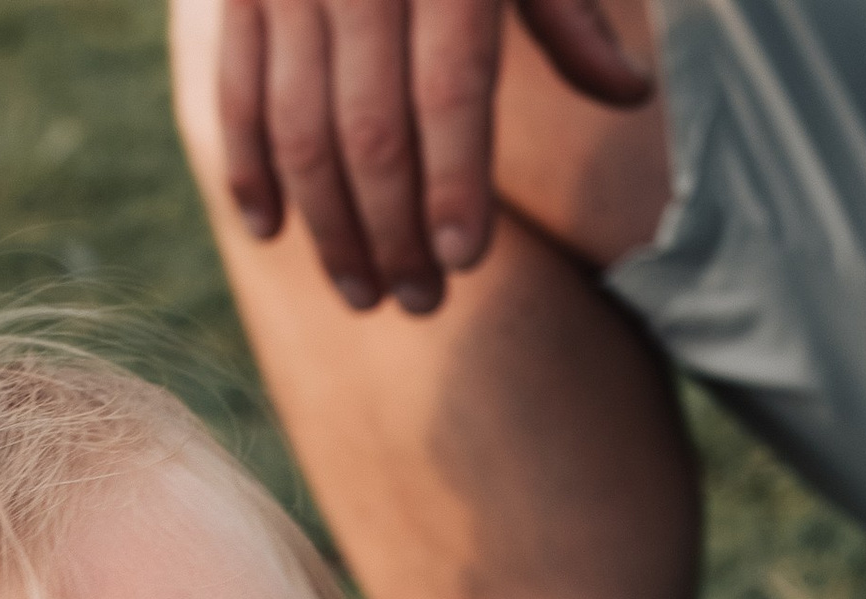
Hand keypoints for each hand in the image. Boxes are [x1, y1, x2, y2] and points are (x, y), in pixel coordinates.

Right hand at [218, 0, 651, 311]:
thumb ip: (566, 14)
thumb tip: (629, 95)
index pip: (449, 90)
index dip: (456, 183)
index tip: (465, 261)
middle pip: (372, 130)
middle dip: (394, 230)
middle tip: (420, 303)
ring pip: (300, 127)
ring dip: (329, 225)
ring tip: (363, 293)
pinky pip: (235, 91)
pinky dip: (247, 167)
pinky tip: (272, 231)